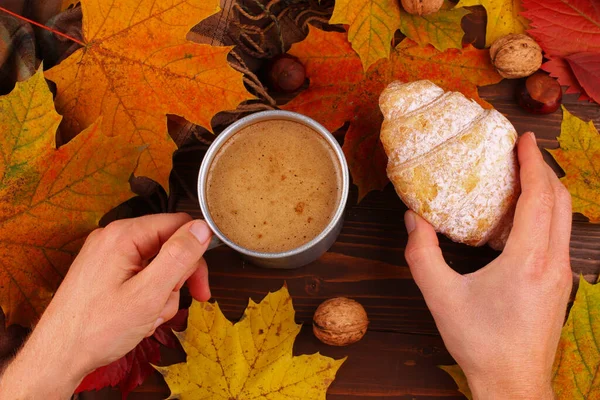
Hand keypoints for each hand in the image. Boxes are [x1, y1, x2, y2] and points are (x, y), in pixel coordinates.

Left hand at [0, 213, 211, 398]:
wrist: (57, 356)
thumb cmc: (96, 329)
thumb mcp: (148, 294)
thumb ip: (178, 257)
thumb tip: (202, 228)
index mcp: (124, 235)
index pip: (178, 225)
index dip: (195, 254)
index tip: (200, 285)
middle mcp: (114, 239)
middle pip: (168, 245)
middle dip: (176, 279)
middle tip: (170, 305)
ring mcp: (108, 256)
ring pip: (156, 265)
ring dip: (161, 294)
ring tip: (148, 317)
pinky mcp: (105, 273)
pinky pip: (140, 276)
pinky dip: (147, 297)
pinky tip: (138, 317)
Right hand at [404, 132, 571, 399]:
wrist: (512, 382)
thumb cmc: (478, 341)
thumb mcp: (440, 296)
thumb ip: (422, 253)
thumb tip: (413, 218)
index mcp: (528, 261)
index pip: (539, 198)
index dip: (533, 164)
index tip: (523, 139)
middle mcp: (553, 263)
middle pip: (560, 202)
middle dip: (543, 170)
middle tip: (522, 150)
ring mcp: (562, 274)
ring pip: (564, 219)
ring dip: (546, 192)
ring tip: (521, 176)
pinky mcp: (559, 284)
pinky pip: (558, 236)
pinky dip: (545, 215)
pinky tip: (519, 218)